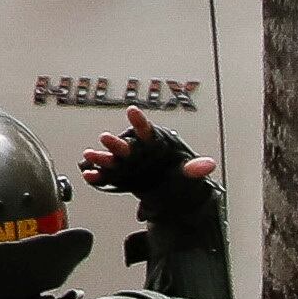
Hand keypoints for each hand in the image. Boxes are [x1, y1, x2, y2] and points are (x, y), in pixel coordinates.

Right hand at [79, 107, 215, 200]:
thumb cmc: (172, 170)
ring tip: (90, 154)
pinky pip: (105, 176)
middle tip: (105, 137)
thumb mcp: (185, 170)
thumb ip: (194, 167)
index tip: (133, 110)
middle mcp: (135, 152)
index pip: (146, 131)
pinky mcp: (118, 177)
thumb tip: (208, 165)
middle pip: (124, 145)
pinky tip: (89, 174)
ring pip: (111, 159)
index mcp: (151, 144)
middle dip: (114, 142)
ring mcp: (125, 164)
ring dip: (100, 156)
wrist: (166, 188)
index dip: (139, 121)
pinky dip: (96, 175)